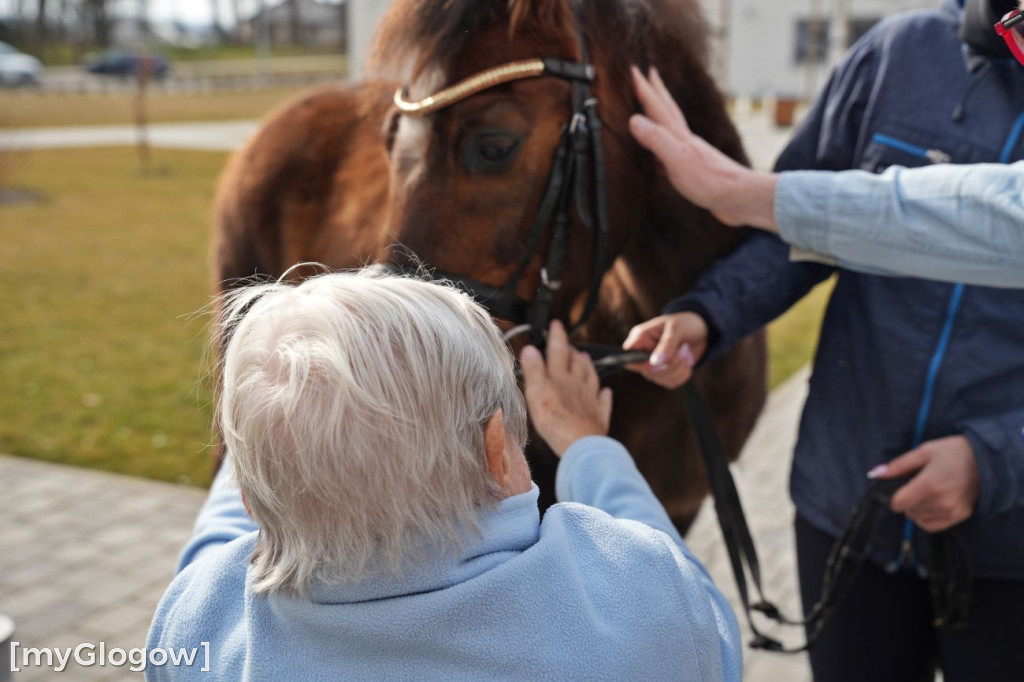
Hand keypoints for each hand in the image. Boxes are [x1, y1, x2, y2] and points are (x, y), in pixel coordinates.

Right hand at [519, 320, 612, 456]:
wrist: (580, 444)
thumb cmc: (555, 420)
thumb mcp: (536, 393)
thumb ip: (534, 370)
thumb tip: (530, 349)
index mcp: (560, 377)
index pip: (558, 350)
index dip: (557, 336)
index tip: (556, 324)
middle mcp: (577, 384)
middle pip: (576, 362)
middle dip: (571, 350)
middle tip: (568, 342)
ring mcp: (590, 399)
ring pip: (591, 377)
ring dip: (587, 365)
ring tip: (584, 357)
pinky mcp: (598, 416)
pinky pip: (603, 401)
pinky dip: (604, 395)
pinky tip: (605, 391)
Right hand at [621, 312, 707, 388]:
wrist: (701, 330)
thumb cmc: (685, 323)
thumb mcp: (676, 328)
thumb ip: (666, 344)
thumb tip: (655, 362)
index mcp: (640, 338)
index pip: (628, 355)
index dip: (640, 362)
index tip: (658, 359)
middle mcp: (643, 353)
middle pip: (648, 371)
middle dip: (670, 364)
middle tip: (682, 349)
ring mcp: (653, 366)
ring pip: (660, 379)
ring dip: (679, 368)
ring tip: (685, 352)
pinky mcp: (664, 374)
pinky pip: (670, 383)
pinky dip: (683, 374)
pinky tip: (686, 362)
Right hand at [629, 65, 778, 230]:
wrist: (739, 197)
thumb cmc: (709, 181)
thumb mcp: (677, 159)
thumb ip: (656, 139)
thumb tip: (634, 119)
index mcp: (679, 136)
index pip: (657, 107)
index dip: (644, 89)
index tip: (633, 70)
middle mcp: (685, 140)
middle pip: (668, 110)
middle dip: (657, 90)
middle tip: (650, 72)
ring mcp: (692, 153)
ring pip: (672, 127)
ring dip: (661, 113)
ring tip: (655, 106)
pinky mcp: (694, 169)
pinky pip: (673, 150)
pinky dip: (664, 144)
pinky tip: (661, 152)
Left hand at [869, 436, 979, 532]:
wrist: (986, 461)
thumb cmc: (953, 452)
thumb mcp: (923, 452)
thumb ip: (898, 465)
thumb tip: (875, 474)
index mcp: (928, 485)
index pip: (898, 503)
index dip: (894, 495)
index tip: (900, 486)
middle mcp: (940, 502)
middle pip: (907, 511)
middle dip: (906, 499)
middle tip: (917, 484)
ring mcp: (951, 511)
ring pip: (918, 519)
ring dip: (916, 509)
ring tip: (927, 492)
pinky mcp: (959, 516)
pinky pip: (932, 526)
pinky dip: (926, 518)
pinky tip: (930, 504)